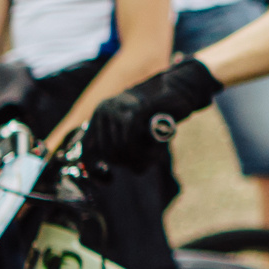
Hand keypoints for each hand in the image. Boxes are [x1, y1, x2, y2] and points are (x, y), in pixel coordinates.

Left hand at [85, 59, 224, 167]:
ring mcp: (118, 108)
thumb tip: (133, 169)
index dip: (94, 170)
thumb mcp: (140, 132)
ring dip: (141, 158)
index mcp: (100, 115)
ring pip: (121, 149)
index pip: (87, 149)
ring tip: (156, 153)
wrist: (181, 88)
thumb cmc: (162, 112)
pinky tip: (156, 151)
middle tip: (149, 160)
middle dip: (131, 163)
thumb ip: (129, 147)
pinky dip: (146, 152)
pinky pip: (132, 141)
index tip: (109, 180)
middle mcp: (104, 110)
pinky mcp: (136, 109)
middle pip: (109, 153)